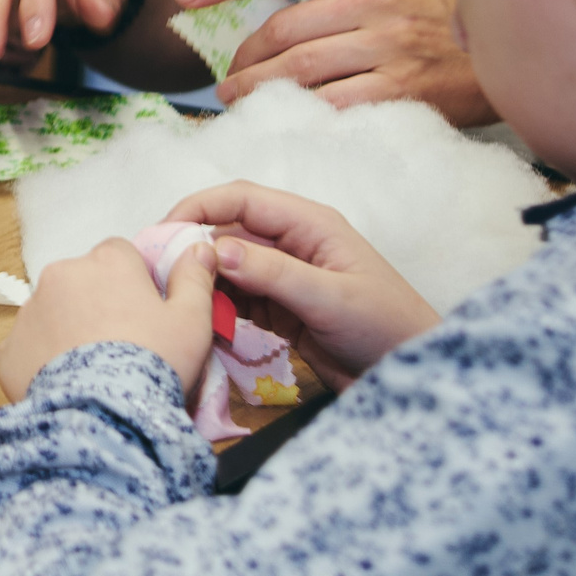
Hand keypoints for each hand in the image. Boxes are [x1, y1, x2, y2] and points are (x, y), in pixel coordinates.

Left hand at [0, 238, 217, 405]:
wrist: (103, 415)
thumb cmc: (154, 362)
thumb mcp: (192, 321)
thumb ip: (195, 279)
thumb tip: (199, 249)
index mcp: (107, 261)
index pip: (121, 256)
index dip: (135, 284)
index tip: (146, 315)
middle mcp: (61, 274)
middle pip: (84, 282)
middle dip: (99, 304)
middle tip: (122, 346)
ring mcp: (29, 311)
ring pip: (53, 313)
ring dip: (69, 331)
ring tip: (94, 369)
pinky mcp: (9, 349)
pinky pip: (30, 348)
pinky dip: (44, 361)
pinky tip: (67, 384)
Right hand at [168, 182, 438, 388]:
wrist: (415, 376)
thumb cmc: (386, 328)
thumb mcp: (330, 298)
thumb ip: (274, 274)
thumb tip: (216, 250)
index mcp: (309, 224)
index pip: (242, 199)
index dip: (199, 207)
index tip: (164, 232)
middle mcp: (293, 244)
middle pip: (229, 231)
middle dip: (193, 247)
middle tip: (159, 273)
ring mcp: (286, 277)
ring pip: (229, 268)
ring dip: (204, 282)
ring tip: (177, 301)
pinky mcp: (282, 309)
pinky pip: (239, 299)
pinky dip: (220, 308)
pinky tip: (204, 323)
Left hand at [179, 0, 489, 122]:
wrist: (509, 51)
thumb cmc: (435, 20)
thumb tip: (263, 8)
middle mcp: (373, 0)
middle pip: (281, 31)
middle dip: (242, 60)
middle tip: (225, 81)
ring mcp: (388, 45)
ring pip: (298, 71)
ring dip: (257, 91)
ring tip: (237, 102)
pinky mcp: (401, 90)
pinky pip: (332, 105)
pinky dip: (299, 115)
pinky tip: (284, 121)